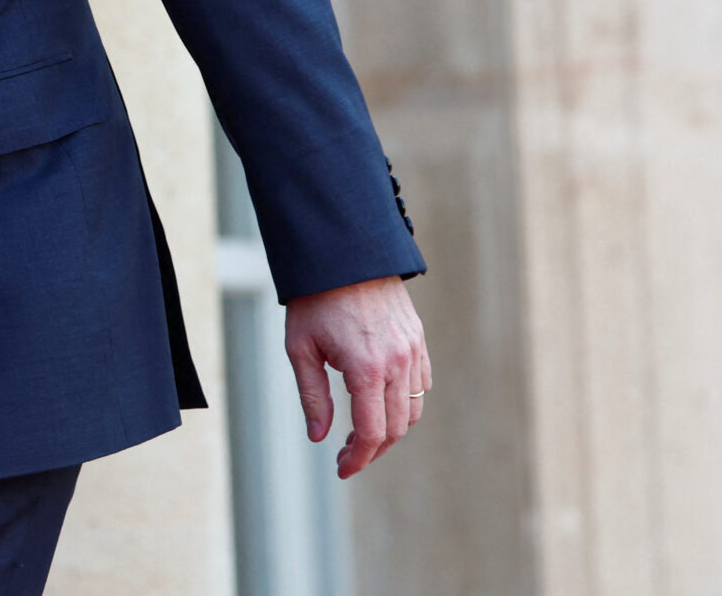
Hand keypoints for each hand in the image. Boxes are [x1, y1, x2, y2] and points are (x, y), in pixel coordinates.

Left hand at [283, 275, 428, 478]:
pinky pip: (421, 384)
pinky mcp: (418, 339)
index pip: (371, 433)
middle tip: (348, 454)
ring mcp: (412, 351)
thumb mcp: (300, 348)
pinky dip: (406, 402)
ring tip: (362, 431)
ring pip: (412, 409)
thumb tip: (319, 437)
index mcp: (366, 369)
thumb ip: (313, 396)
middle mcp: (397, 363)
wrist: (344, 252)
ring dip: (391, 429)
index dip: (358, 458)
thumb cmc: (315, 299)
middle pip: (396, 428)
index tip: (342, 469)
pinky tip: (382, 402)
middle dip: (373, 450)